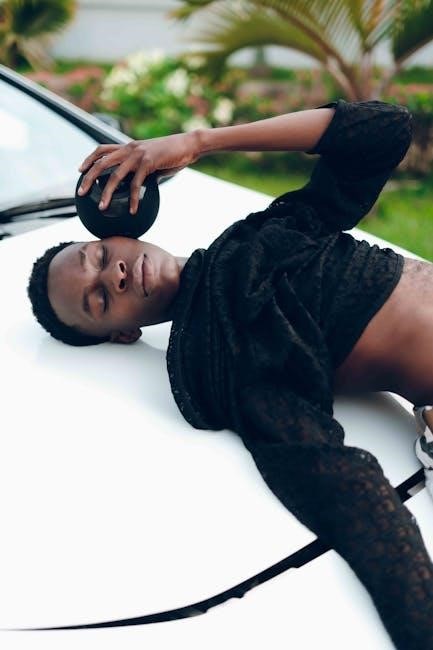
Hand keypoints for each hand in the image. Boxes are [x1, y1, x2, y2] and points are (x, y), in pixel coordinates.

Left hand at [77, 131, 200, 213]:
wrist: (189, 145)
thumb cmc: (172, 154)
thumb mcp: (152, 161)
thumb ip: (141, 171)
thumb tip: (136, 186)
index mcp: (129, 146)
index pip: (102, 149)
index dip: (89, 159)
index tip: (80, 171)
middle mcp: (130, 148)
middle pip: (102, 162)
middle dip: (89, 178)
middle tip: (81, 192)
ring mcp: (138, 155)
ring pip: (115, 175)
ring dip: (107, 193)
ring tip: (102, 206)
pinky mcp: (148, 162)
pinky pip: (136, 184)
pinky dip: (133, 198)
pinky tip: (132, 210)